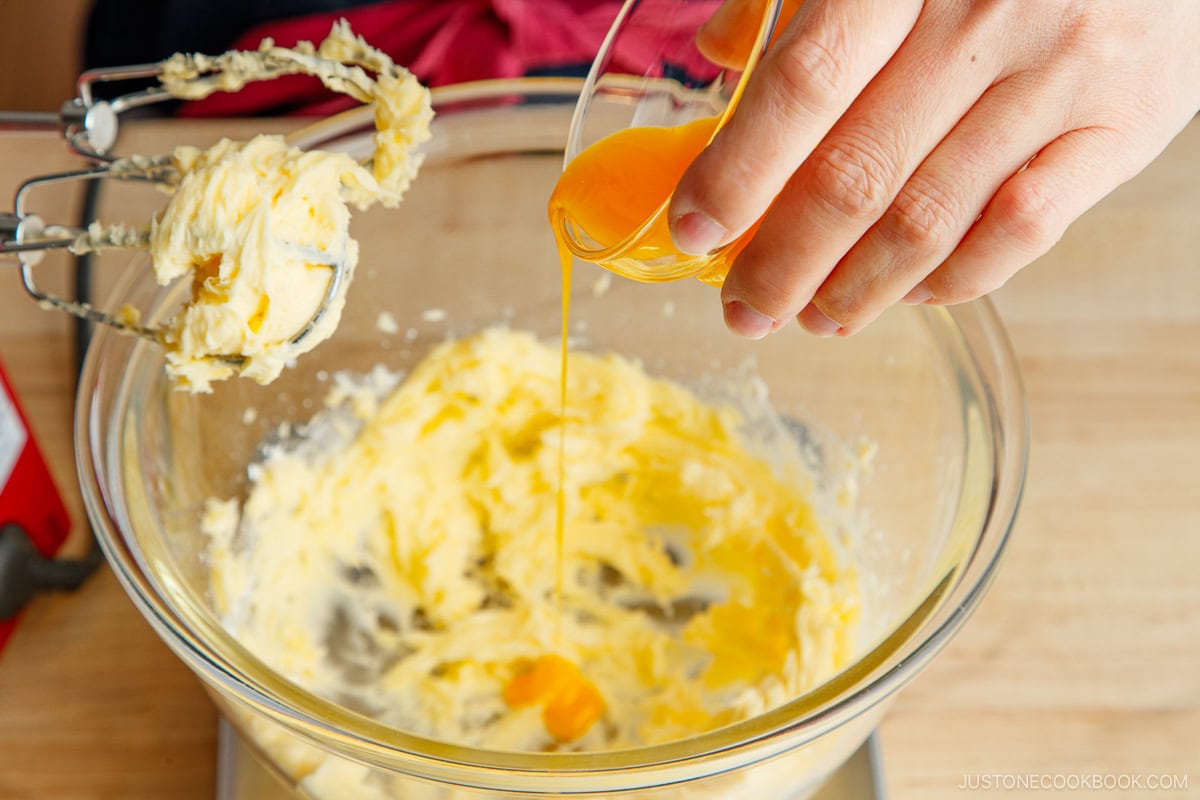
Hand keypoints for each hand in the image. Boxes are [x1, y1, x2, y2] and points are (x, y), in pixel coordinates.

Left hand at [669, 0, 1199, 337]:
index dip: (740, 172)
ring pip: (931, 219)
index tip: (695, 231)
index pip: (804, 85)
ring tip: (811, 316)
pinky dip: (951, 280)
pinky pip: (1020, 233)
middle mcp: (990, 14)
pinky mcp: (1124, 127)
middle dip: (784, 261)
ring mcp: (1064, 74)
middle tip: (745, 307)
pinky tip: (905, 294)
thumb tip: (719, 55)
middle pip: (858, 172)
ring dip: (856, 289)